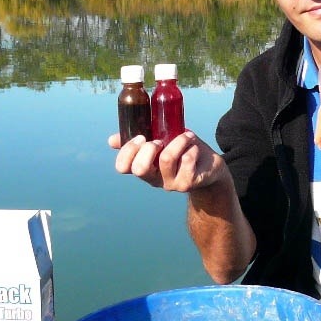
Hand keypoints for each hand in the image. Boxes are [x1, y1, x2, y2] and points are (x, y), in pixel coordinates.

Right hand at [108, 131, 226, 192]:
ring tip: (187, 136)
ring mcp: (171, 183)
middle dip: (148, 149)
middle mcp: (154, 179)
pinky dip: (191, 148)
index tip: (140, 137)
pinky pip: (186, 160)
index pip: (123, 167)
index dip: (128, 151)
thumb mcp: (160, 141)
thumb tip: (111, 140)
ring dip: (177, 141)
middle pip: (139, 169)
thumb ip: (140, 139)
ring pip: (166, 159)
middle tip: (159, 140)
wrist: (209, 166)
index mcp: (143, 167)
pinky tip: (195, 147)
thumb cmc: (181, 151)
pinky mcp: (188, 183)